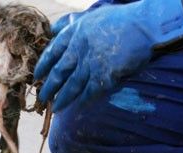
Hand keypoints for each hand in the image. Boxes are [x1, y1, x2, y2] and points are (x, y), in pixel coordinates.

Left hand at [34, 0, 182, 111]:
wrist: (145, 25)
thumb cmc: (121, 19)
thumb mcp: (91, 16)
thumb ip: (71, 24)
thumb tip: (53, 30)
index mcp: (74, 33)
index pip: (52, 52)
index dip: (43, 66)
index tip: (37, 76)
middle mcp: (79, 48)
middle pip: (58, 72)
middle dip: (48, 87)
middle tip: (42, 98)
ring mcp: (91, 63)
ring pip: (72, 85)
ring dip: (62, 98)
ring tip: (56, 108)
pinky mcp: (105, 74)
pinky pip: (90, 91)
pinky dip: (83, 100)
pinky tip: (78, 106)